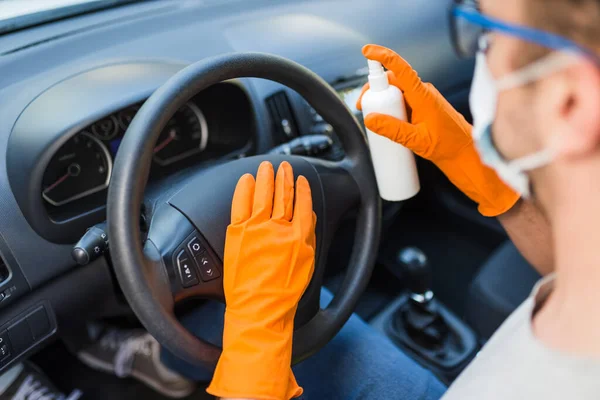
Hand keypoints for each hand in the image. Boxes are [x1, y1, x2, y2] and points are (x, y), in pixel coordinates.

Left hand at [207, 161, 316, 399]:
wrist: (259, 308)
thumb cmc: (283, 292)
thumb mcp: (305, 263)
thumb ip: (308, 236)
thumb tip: (308, 217)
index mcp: (298, 236)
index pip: (303, 204)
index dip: (303, 189)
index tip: (301, 179)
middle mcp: (278, 228)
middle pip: (283, 195)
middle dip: (284, 177)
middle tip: (284, 166)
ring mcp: (256, 229)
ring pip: (263, 194)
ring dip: (266, 177)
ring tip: (267, 166)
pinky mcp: (237, 233)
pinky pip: (240, 204)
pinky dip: (244, 189)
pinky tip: (246, 179)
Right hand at [357, 44, 518, 216]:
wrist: (465, 154)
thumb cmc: (448, 146)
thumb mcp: (416, 141)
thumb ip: (392, 130)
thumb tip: (370, 119)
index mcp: (422, 95)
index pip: (400, 68)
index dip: (383, 56)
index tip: (367, 52)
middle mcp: (422, 93)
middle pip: (392, 82)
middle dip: (374, 91)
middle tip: (364, 108)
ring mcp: (422, 99)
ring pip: (396, 92)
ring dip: (382, 102)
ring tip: (375, 121)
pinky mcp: (422, 107)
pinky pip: (402, 101)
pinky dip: (391, 108)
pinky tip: (387, 123)